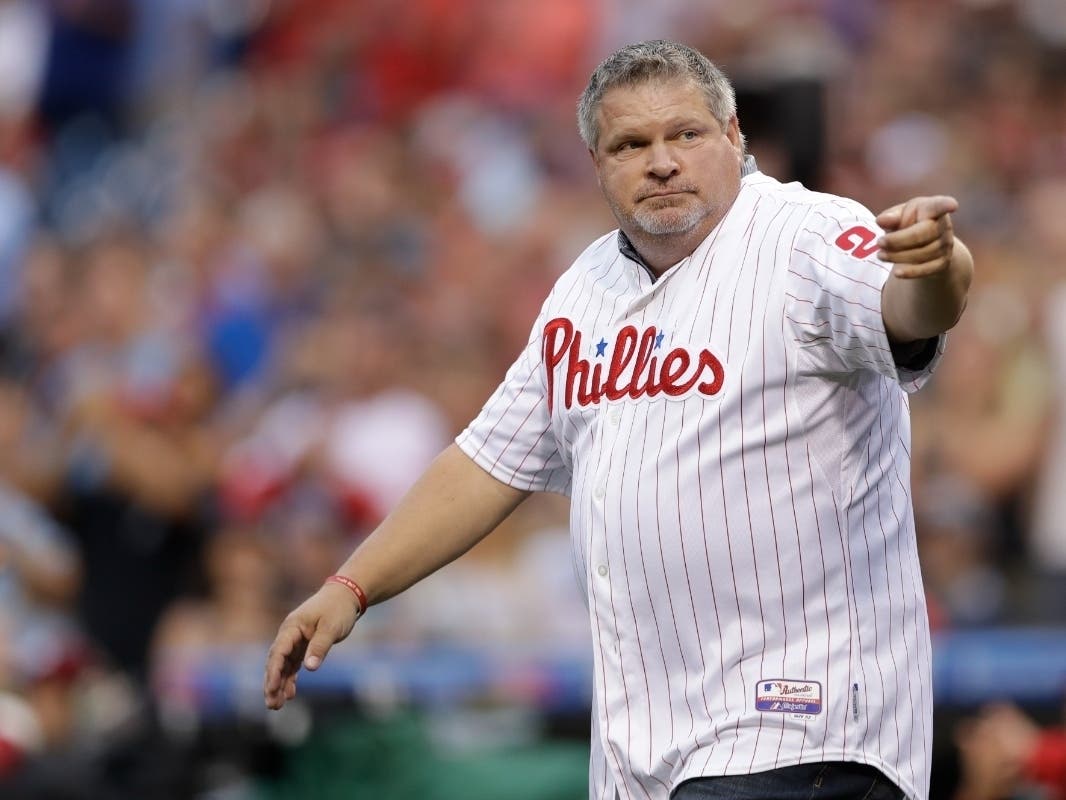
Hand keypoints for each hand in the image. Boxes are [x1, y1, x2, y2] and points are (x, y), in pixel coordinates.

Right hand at [263, 583, 361, 709]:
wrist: (346, 595)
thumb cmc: (338, 609)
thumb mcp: (331, 627)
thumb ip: (320, 647)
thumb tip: (310, 668)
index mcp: (292, 627)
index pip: (278, 652)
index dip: (274, 671)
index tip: (272, 688)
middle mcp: (289, 634)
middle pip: (276, 661)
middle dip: (272, 683)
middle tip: (271, 704)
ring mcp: (295, 640)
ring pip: (283, 666)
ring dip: (279, 684)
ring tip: (276, 706)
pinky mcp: (303, 646)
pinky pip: (292, 665)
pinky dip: (290, 678)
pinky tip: (289, 694)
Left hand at [875, 195, 957, 278]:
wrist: (925, 244)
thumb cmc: (910, 223)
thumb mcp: (900, 215)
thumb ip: (891, 217)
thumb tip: (880, 220)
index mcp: (932, 208)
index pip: (939, 205)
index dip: (946, 205)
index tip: (952, 205)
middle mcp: (943, 226)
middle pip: (922, 234)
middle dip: (898, 240)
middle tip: (879, 242)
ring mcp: (945, 245)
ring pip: (922, 253)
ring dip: (897, 256)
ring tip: (880, 255)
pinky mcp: (942, 263)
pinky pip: (927, 269)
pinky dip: (911, 272)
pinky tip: (896, 273)